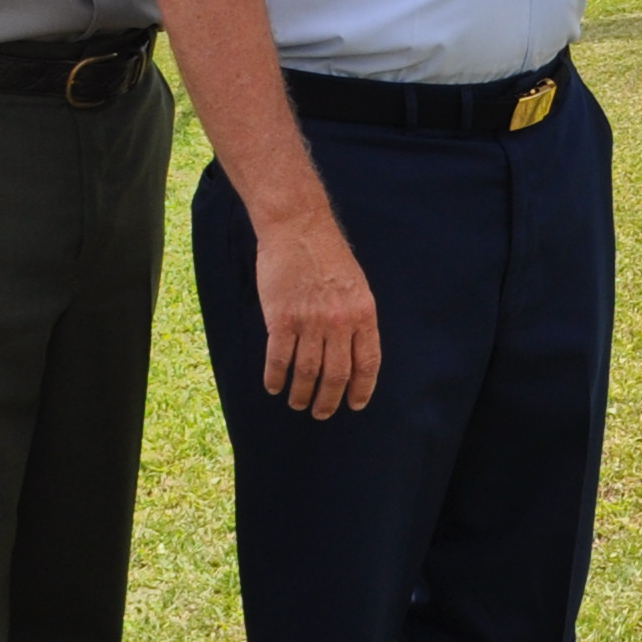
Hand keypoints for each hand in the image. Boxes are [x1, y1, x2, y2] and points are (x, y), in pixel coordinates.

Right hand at [259, 214, 382, 417]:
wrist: (298, 228)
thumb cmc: (328, 256)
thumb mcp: (357, 286)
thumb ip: (356, 319)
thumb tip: (353, 353)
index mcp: (363, 314)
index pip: (367, 363)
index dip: (361, 389)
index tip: (355, 404)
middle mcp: (339, 322)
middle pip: (336, 375)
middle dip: (329, 400)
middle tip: (322, 413)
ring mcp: (309, 322)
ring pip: (307, 372)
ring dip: (302, 394)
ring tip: (298, 403)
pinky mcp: (281, 318)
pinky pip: (279, 359)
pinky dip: (275, 378)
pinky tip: (274, 387)